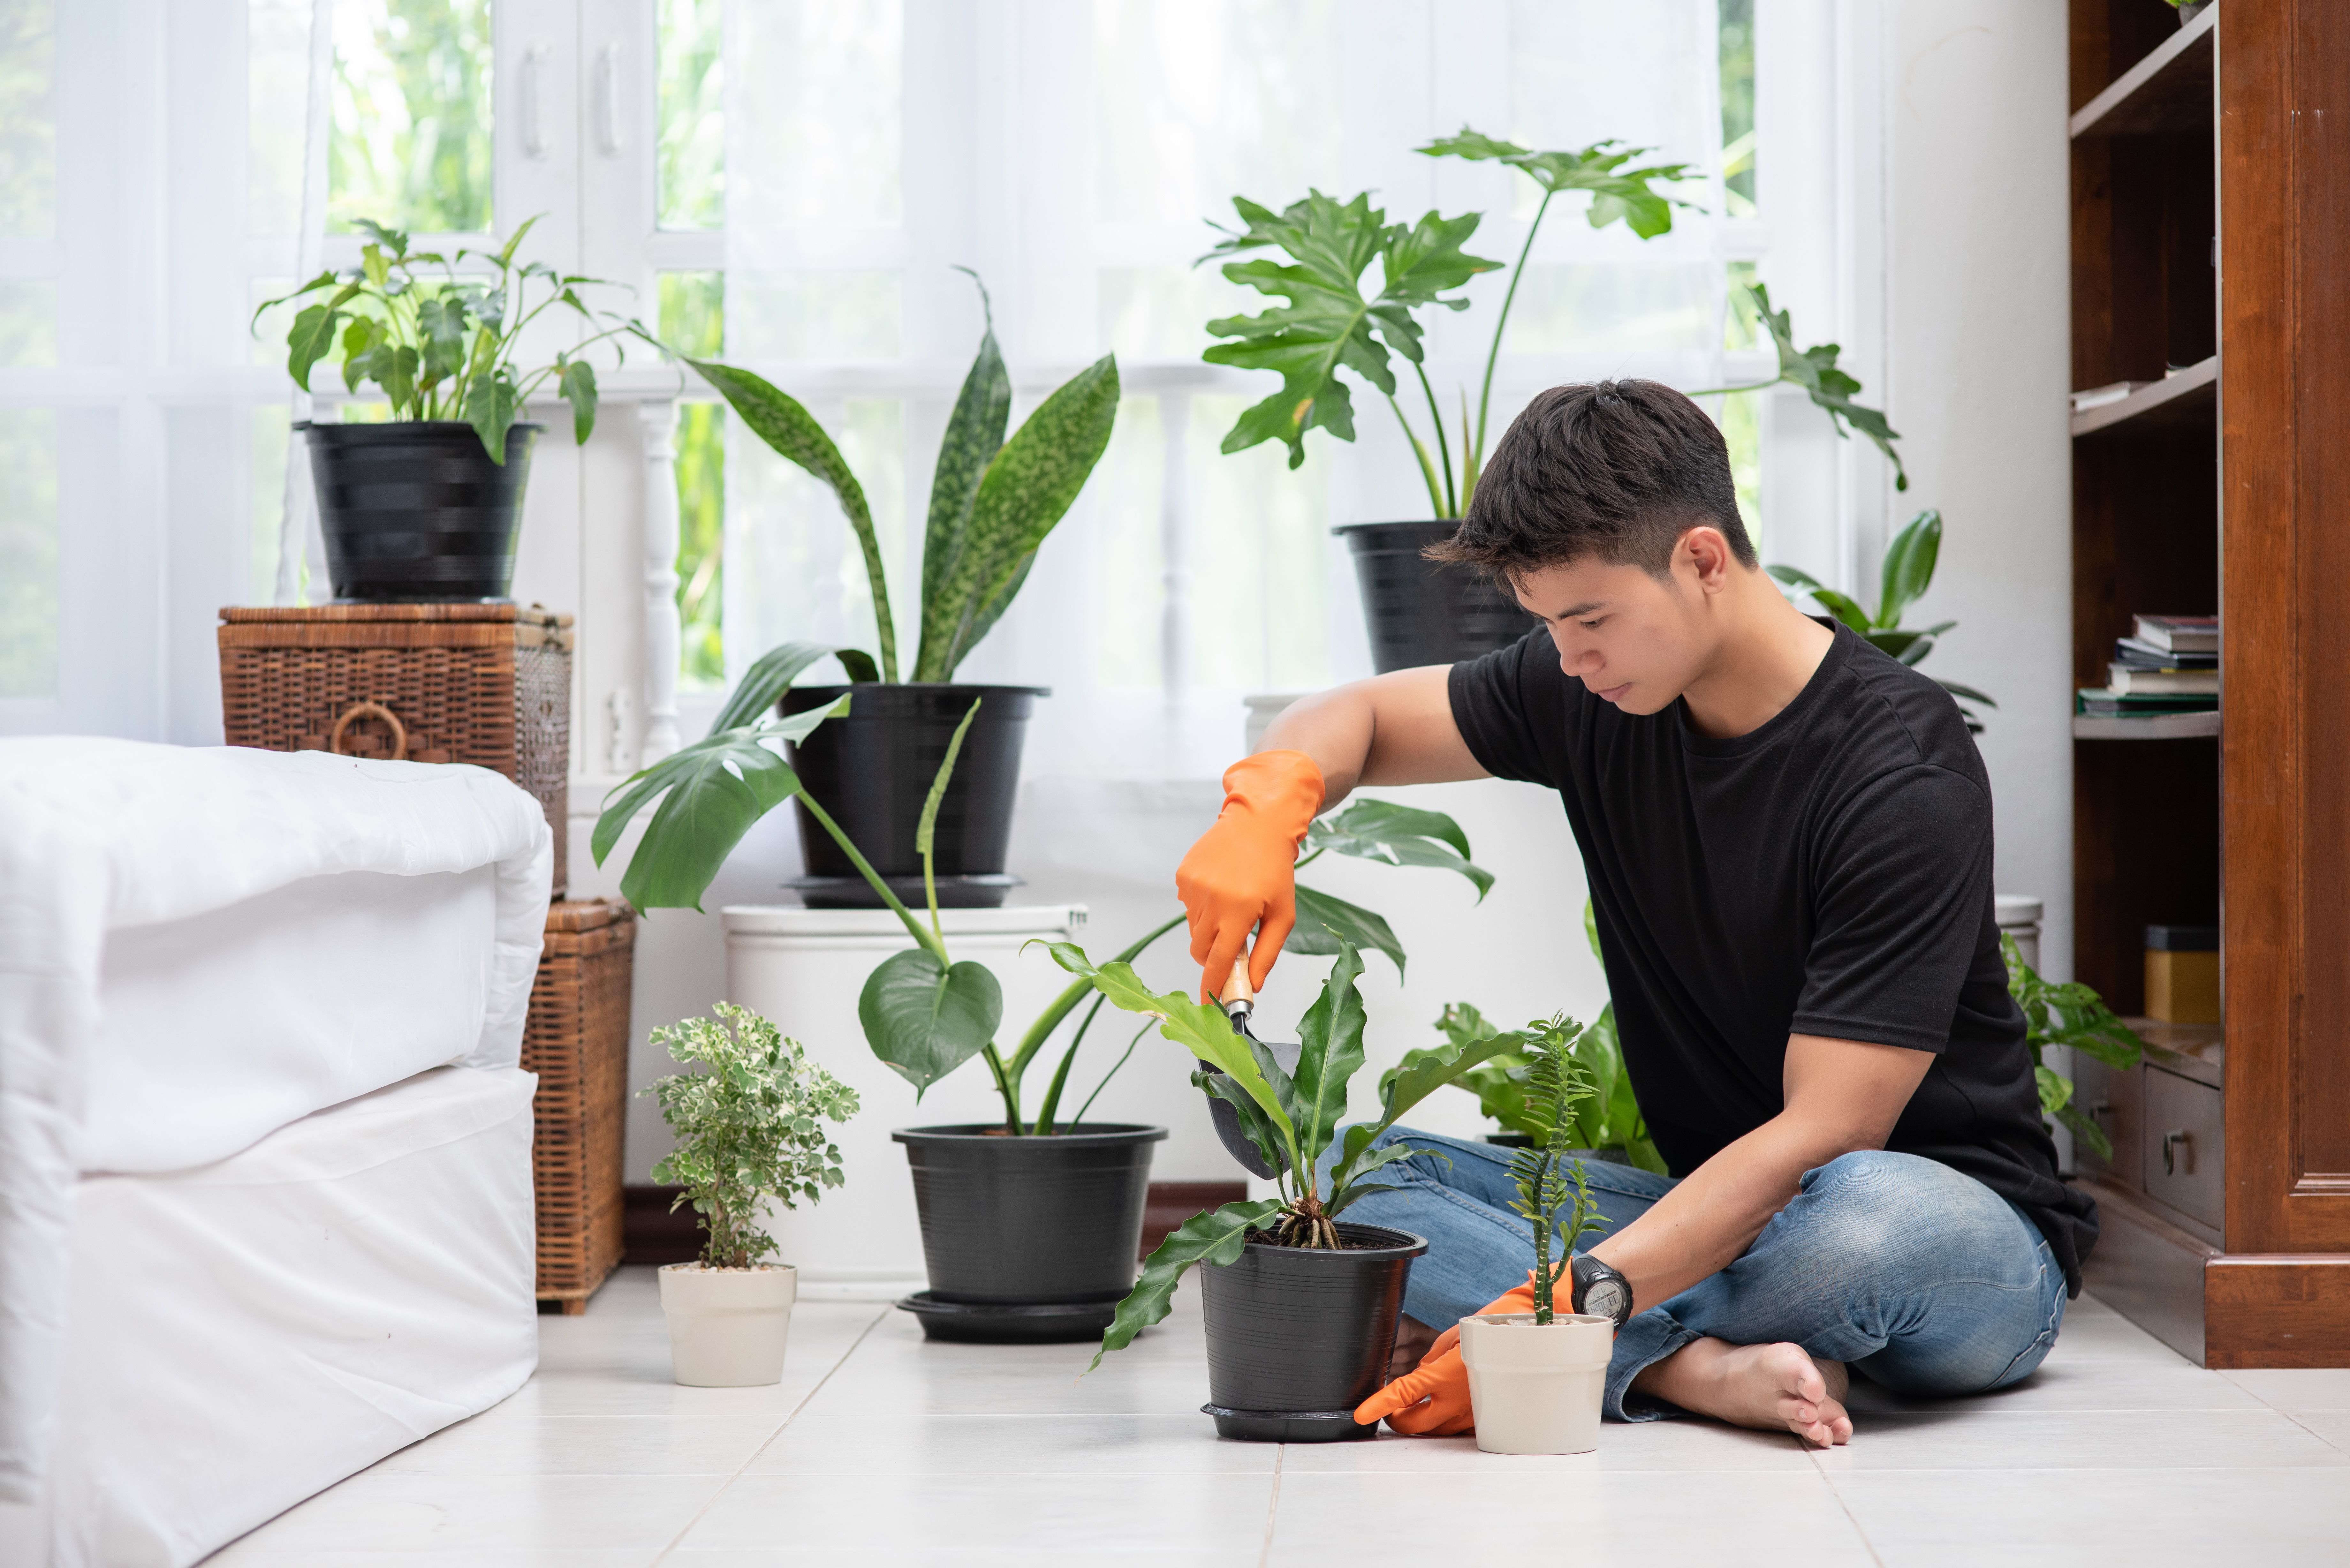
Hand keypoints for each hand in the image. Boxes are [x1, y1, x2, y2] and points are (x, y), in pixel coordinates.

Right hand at [1174, 750, 1324, 1001]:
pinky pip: (1187, 907)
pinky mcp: (1183, 875)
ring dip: (1210, 928)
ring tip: (1231, 902)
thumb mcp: (1283, 914)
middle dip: (1214, 954)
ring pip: (1194, 929)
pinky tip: (1219, 887)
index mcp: (1239, 912)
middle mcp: (1212, 900)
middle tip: (1234, 937)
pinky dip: (1201, 906)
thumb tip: (1253, 986)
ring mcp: (1193, 887)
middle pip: (1201, 950)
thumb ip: (1267, 954)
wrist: (1258, 822)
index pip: (1219, 963)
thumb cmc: (1275, 870)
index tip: (1210, 1005)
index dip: (1213, 987)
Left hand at [1353, 1276, 1539, 1435]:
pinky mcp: (1489, 1415)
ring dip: (1421, 1421)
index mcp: (1446, 1374)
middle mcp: (1459, 1399)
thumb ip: (1433, 1359)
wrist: (1534, 1332)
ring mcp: (1475, 1411)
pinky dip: (1445, 1420)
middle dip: (1398, 1420)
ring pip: (1437, 1430)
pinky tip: (1443, 1406)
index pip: (1403, 1394)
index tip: (1362, 1414)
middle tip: (1390, 1410)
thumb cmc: (1495, 1326)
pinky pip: (1459, 1427)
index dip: (1379, 1405)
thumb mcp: (1456, 1336)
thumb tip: (1422, 1375)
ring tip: (1414, 1407)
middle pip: (1416, 1423)